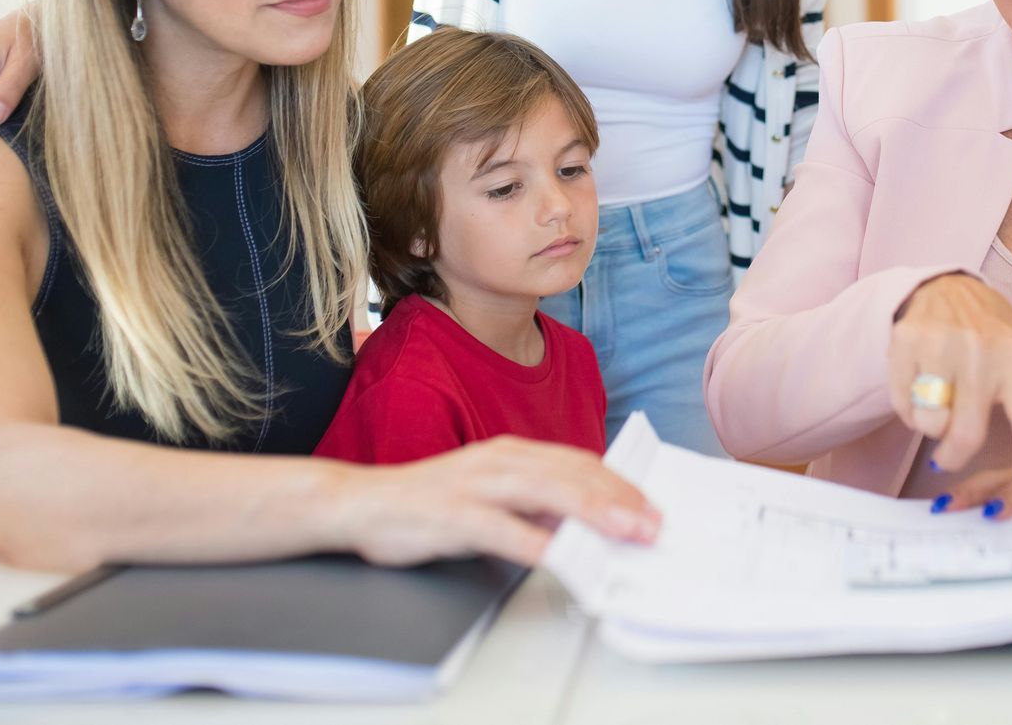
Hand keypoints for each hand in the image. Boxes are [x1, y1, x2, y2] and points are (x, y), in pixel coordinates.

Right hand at [335, 436, 660, 567]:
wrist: (360, 502)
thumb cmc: (428, 502)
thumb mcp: (490, 495)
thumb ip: (531, 504)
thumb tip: (578, 523)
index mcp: (511, 453)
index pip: (578, 462)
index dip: (618, 484)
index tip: (649, 506)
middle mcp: (499, 461)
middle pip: (571, 473)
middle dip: (617, 499)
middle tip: (651, 524)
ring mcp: (476, 485)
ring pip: (546, 492)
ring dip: (590, 512)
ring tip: (623, 533)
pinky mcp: (453, 514)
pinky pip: (502, 529)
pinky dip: (535, 543)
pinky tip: (561, 557)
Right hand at [888, 272, 1011, 492]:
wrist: (946, 286)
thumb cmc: (989, 332)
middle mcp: (981, 349)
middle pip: (966, 434)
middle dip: (954, 457)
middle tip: (949, 456)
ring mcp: (941, 342)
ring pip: (929, 423)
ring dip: (931, 426)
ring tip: (937, 403)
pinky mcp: (906, 340)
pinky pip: (903, 404)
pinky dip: (909, 408)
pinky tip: (920, 386)